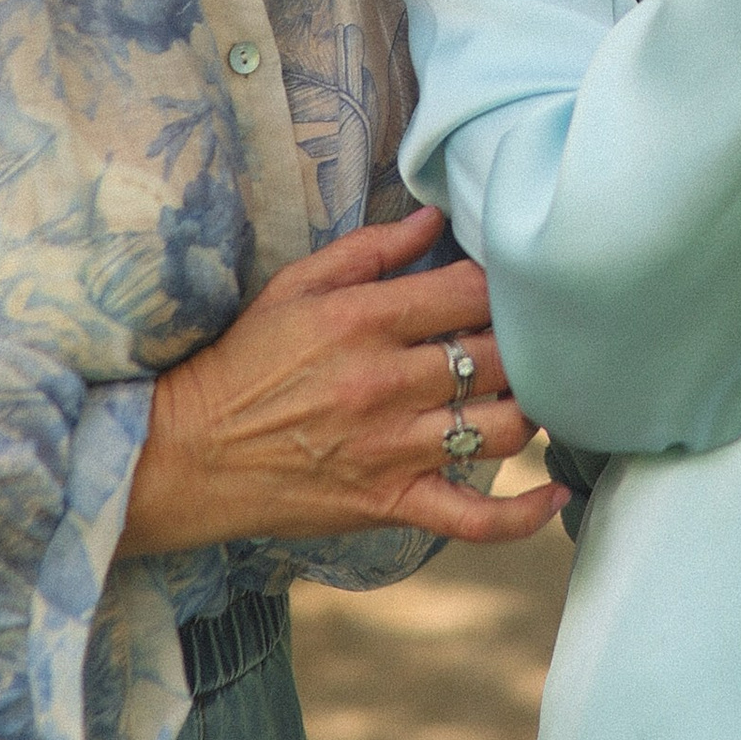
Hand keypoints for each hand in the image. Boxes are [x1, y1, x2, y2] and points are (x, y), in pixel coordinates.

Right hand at [123, 204, 564, 552]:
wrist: (186, 452)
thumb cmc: (242, 362)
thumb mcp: (294, 286)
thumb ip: (370, 250)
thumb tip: (437, 220)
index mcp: (363, 320)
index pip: (470, 291)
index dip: (501, 287)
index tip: (506, 290)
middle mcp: (386, 382)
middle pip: (499, 357)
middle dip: (525, 346)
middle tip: (530, 344)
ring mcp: (393, 449)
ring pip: (504, 428)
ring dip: (531, 411)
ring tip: (530, 397)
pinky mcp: (392, 504)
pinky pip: (477, 519)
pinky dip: (524, 512)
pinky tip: (553, 490)